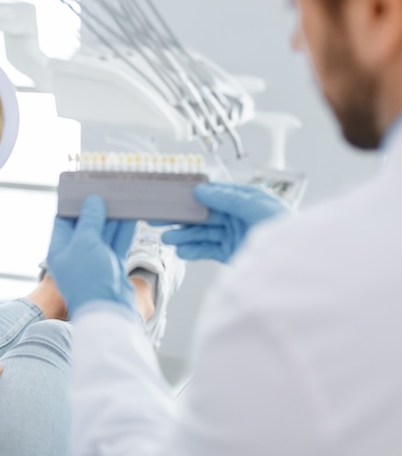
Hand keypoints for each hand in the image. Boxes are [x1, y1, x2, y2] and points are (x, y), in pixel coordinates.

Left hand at [47, 195, 136, 316]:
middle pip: (86, 224)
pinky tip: (132, 214)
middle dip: (97, 208)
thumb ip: (89, 220)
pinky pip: (117, 242)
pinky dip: (124, 229)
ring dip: (113, 217)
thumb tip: (92, 201)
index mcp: (60, 248)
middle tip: (108, 188)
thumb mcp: (85, 243)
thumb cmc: (90, 279)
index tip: (86, 187)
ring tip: (123, 197)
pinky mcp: (111, 265)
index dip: (74, 203)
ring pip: (104, 232)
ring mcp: (94, 260)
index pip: (64, 219)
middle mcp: (75, 253)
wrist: (109, 311)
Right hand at [161, 182, 289, 262]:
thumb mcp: (256, 207)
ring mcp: (233, 235)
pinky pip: (207, 250)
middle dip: (183, 218)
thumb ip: (228, 198)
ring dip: (184, 236)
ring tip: (167, 240)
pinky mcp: (231, 253)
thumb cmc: (283, 230)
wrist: (294, 264)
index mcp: (247, 199)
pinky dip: (194, 251)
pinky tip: (182, 251)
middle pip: (204, 214)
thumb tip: (201, 190)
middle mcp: (238, 216)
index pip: (214, 193)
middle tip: (160, 219)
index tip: (173, 196)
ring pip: (203, 233)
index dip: (193, 195)